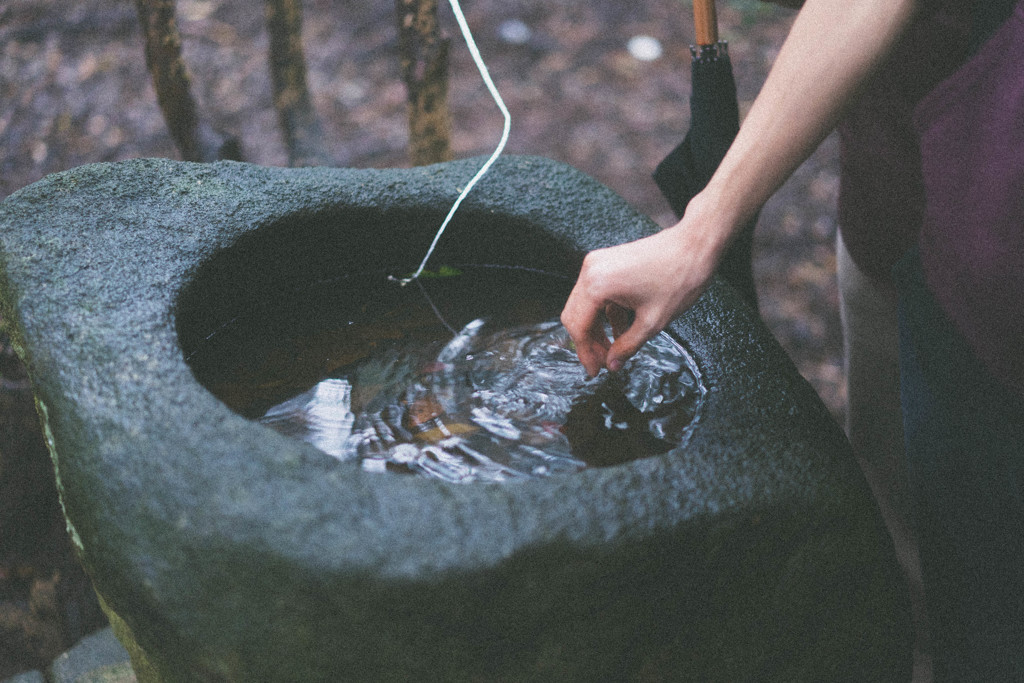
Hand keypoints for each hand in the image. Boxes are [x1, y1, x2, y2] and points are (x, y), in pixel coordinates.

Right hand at [560, 219, 719, 376]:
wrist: (695, 245)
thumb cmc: (678, 278)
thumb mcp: (652, 322)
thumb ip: (628, 346)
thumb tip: (612, 365)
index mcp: (597, 285)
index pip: (578, 327)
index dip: (585, 353)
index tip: (595, 372)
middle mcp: (590, 271)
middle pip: (575, 316)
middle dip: (588, 342)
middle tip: (603, 363)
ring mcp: (597, 263)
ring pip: (585, 306)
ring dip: (597, 329)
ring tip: (614, 349)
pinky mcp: (607, 262)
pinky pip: (597, 294)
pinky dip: (606, 313)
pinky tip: (622, 329)